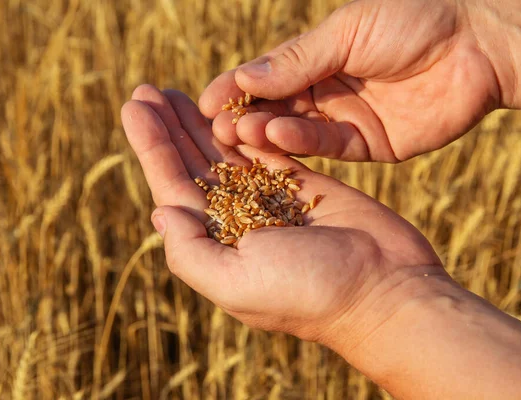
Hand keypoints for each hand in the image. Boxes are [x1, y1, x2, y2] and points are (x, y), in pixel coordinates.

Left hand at [121, 84, 442, 347]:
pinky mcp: (305, 185)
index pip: (173, 187)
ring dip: (202, 123)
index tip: (135, 106)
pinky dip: (247, 128)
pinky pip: (269, 149)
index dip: (152, 146)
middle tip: (147, 90)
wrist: (385, 290)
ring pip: (228, 154)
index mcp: (217, 245)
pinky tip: (226, 106)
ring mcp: (272, 201)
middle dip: (170, 128)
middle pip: (194, 165)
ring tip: (177, 92)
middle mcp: (239, 222)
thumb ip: (188, 251)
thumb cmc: (310, 292)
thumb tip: (160, 211)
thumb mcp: (234, 281)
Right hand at [198, 0, 501, 161]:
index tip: (202, 102)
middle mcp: (324, 92)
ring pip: (295, 131)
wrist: (477, 45)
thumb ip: (298, 59)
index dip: (234, 89)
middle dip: (243, 117)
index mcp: (316, 59)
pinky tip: (277, 135)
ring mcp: (344, 121)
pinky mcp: (366, 145)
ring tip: (240, 132)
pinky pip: (327, 147)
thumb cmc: (413, 20)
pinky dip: (301, 142)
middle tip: (216, 127)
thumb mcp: (347, 31)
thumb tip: (244, 79)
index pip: (264, 77)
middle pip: (274, 108)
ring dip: (266, 131)